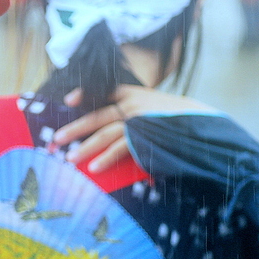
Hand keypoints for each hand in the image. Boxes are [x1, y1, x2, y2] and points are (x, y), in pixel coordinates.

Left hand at [53, 86, 214, 171]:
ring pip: (105, 133)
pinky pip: (120, 148)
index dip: (85, 93)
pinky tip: (94, 168)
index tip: (68, 100)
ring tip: (69, 159)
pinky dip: (105, 158)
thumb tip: (101, 127)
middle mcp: (133, 104)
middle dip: (75, 128)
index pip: (104, 90)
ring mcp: (139, 121)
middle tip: (56, 139)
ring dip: (85, 147)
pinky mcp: (145, 138)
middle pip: (97, 115)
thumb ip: (129, 110)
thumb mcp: (150, 106)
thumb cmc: (172, 120)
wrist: (202, 125)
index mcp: (133, 94)